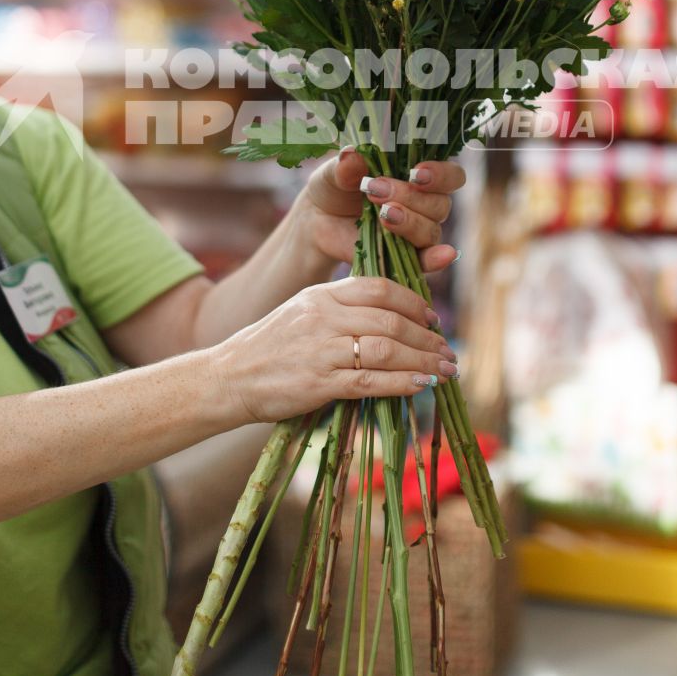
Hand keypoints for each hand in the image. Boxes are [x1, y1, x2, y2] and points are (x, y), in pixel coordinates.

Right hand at [207, 277, 458, 423]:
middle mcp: (324, 316)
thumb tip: (390, 321)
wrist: (229, 377)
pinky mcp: (319, 383)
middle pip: (391, 320)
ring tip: (445, 371)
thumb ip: (341, 311)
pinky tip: (422, 386)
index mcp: (322, 294)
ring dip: (423, 361)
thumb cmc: (270, 348)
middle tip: (447, 351)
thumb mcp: (303, 313)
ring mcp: (322, 349)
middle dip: (427, 337)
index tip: (432, 318)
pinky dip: (403, 383)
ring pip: (387, 349)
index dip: (414, 303)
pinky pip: (371, 380)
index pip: (380, 289)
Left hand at [297, 149, 466, 274]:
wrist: (318, 220)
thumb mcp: (335, 172)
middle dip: (409, 197)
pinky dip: (435, 259)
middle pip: (440, 204)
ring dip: (409, 222)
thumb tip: (352, 155)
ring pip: (431, 230)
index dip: (441, 174)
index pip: (450, 176)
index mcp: (418, 177)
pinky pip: (427, 261)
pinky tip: (441, 256)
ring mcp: (416, 233)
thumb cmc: (335, 187)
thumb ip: (345, 165)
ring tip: (381, 214)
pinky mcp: (405, 259)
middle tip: (376, 190)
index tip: (416, 172)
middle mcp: (425, 205)